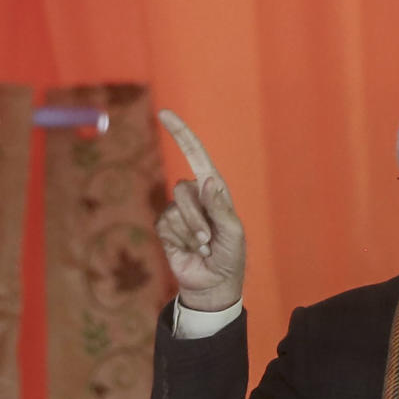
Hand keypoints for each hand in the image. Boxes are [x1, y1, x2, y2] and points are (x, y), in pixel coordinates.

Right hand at [155, 110, 245, 310]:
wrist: (214, 284)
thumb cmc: (230, 257)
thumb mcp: (233, 232)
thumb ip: (220, 207)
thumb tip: (207, 180)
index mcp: (215, 191)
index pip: (197, 156)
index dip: (182, 135)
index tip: (165, 114)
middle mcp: (196, 197)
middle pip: (184, 187)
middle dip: (198, 216)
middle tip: (211, 237)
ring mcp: (179, 212)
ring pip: (176, 207)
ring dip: (192, 230)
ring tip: (204, 246)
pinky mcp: (166, 228)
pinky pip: (166, 223)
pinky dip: (179, 239)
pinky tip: (190, 249)